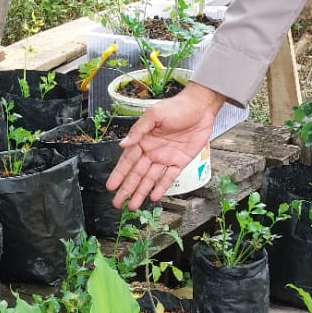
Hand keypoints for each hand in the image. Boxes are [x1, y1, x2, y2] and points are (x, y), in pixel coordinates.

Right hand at [106, 82, 226, 207]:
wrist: (201, 107)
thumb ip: (138, 130)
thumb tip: (123, 145)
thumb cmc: (176, 107)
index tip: (111, 186)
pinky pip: (169, 177)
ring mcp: (166, 158)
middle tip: (117, 202)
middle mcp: (152, 151)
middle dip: (127, 188)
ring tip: (132, 205)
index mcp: (143, 140)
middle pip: (137, 174)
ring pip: (150, 179)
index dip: (119, 174)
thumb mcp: (154, 115)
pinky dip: (161, 187)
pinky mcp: (180, 161)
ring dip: (141, 192)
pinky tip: (154, 197)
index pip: (128, 161)